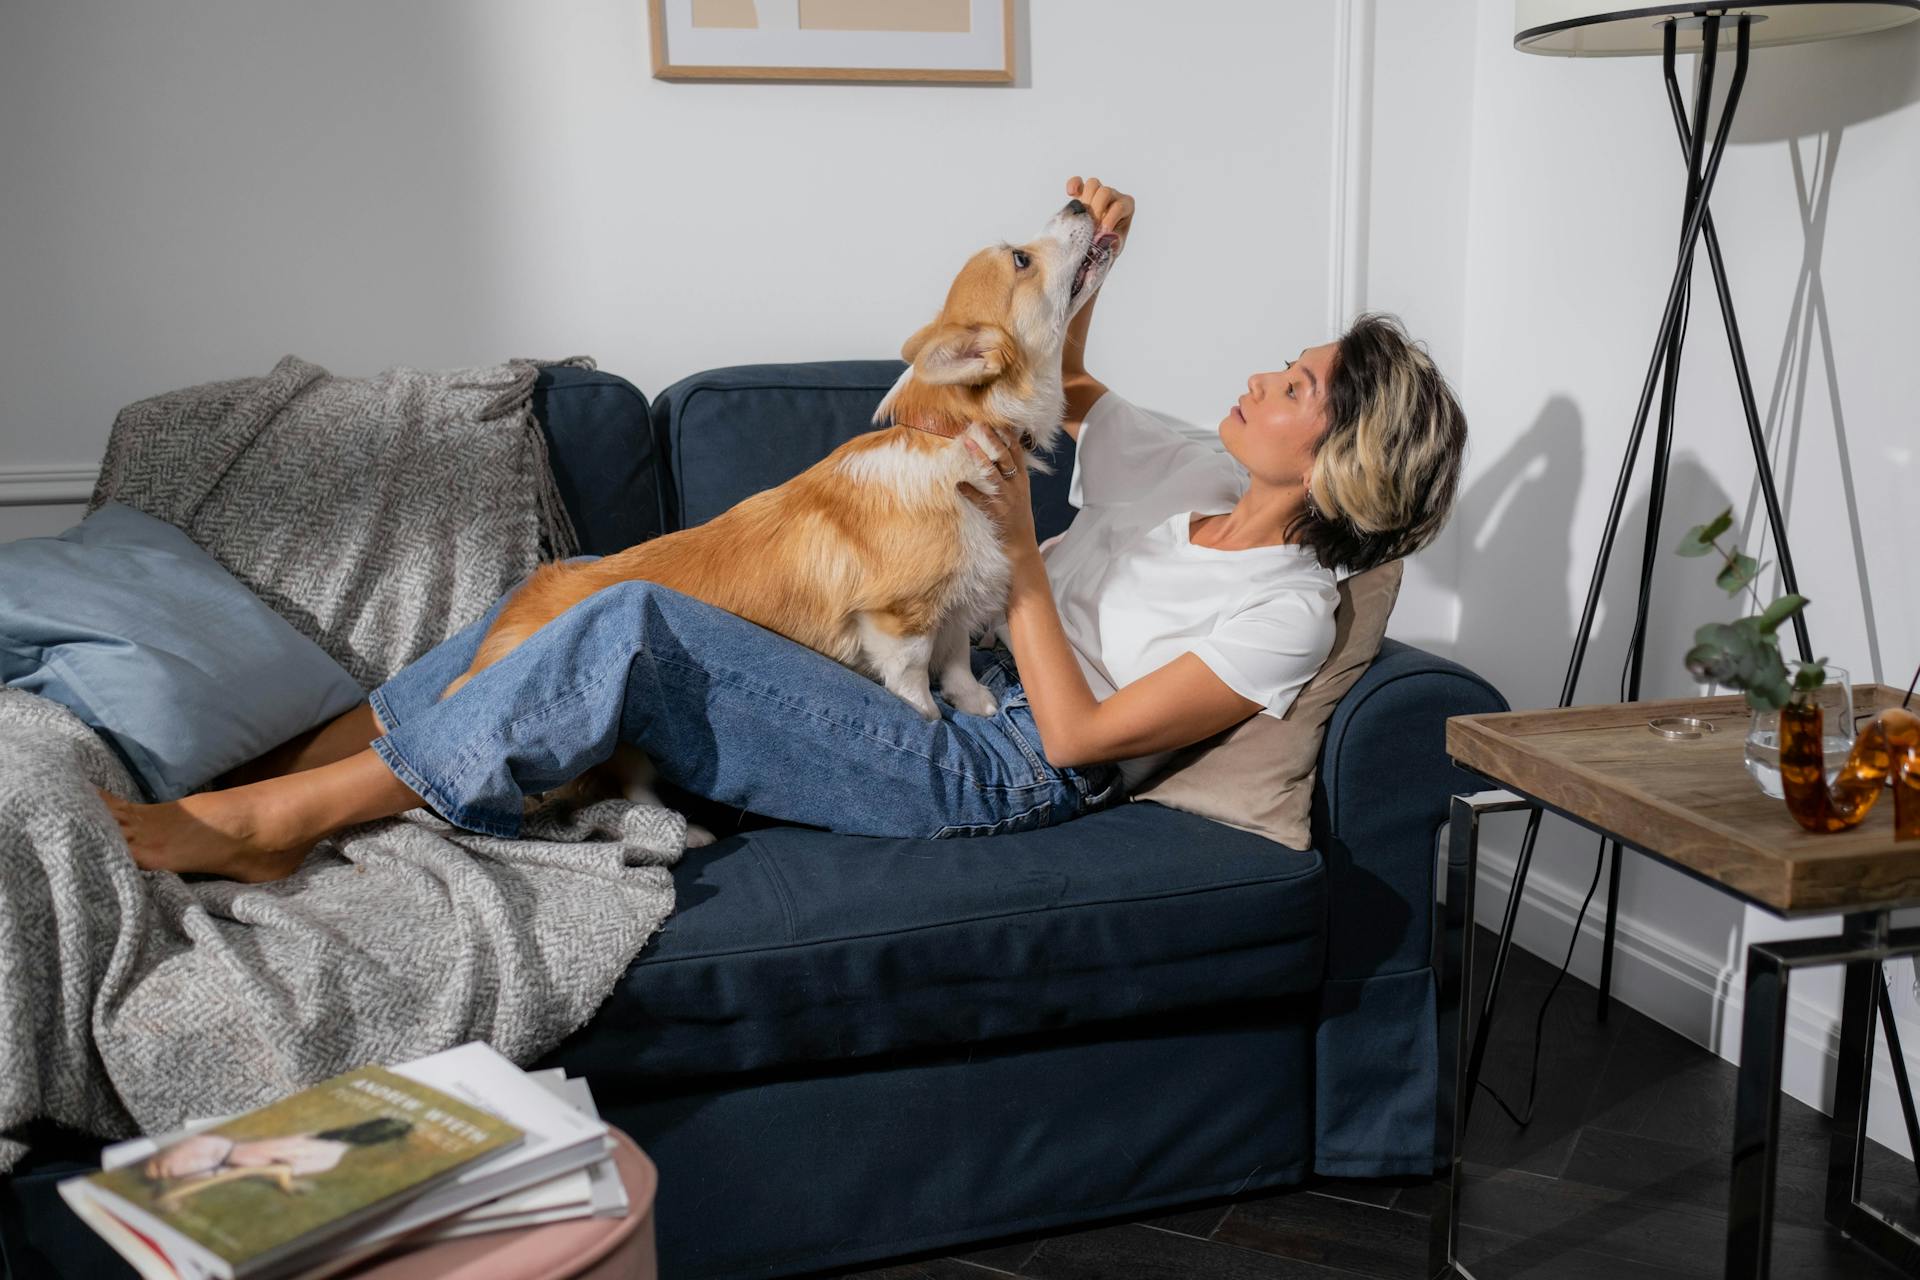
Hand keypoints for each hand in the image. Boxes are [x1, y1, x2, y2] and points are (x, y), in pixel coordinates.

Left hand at [956, 422, 1037, 556]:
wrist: (1021, 544)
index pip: (1017, 452)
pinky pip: (981, 500)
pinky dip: (969, 492)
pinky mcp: (997, 512)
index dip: (1008, 435)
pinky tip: (958, 484)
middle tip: (979, 424)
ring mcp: (1006, 499)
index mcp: (1021, 478)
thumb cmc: (1016, 515)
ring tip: (967, 444)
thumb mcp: (1019, 491)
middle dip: (994, 439)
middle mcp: (1016, 485)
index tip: (997, 420)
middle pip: (1005, 457)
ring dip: (980, 458)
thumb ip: (1009, 473)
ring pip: (993, 475)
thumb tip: (997, 453)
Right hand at [1066, 176, 1133, 260]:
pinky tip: (1071, 194)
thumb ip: (1110, 243)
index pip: (1119, 206)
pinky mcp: (1082, 193)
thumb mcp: (1113, 247)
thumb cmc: (1107, 245)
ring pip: (1093, 184)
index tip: (1101, 232)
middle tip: (1090, 225)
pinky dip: (1074, 185)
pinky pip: (1078, 182)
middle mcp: (1113, 195)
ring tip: (1082, 217)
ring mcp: (1098, 192)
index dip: (1109, 219)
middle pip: (1105, 192)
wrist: (1095, 246)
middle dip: (1096, 210)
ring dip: (1085, 200)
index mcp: (1126, 206)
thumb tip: (1101, 238)